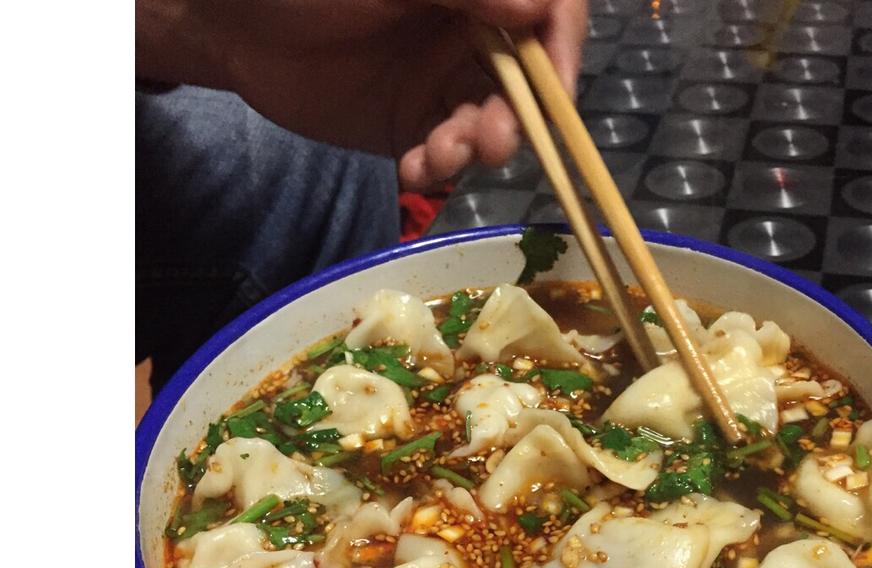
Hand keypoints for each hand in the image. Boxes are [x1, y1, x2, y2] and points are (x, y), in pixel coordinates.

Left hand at [136, 0, 586, 189]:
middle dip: (516, 116)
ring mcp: (444, 81)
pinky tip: (414, 168)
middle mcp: (471, 30)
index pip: (548, 11)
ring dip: (474, 147)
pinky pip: (446, 154)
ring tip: (440, 156)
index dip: (561, 50)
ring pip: (490, 121)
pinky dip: (437, 167)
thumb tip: (538, 6)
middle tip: (489, 142)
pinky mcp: (415, 125)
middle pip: (528, 77)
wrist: (231, 28)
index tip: (554, 92)